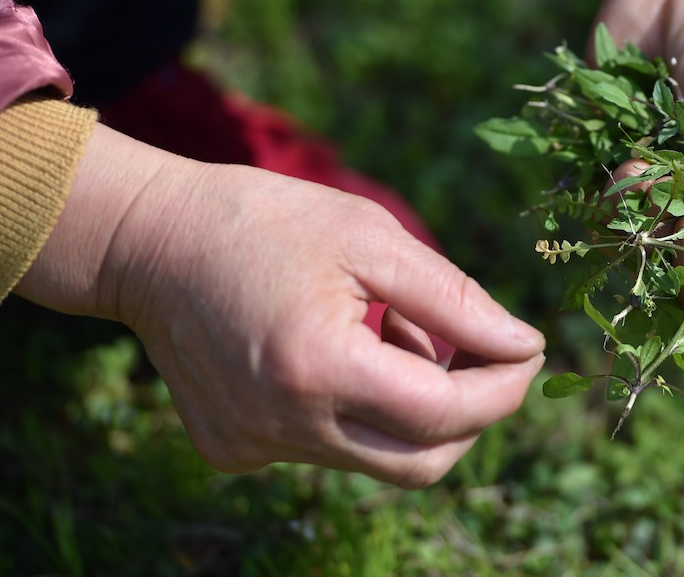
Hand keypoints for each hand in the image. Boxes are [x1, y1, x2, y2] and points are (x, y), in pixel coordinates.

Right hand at [20, 125, 544, 486]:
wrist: (152, 241)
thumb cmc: (268, 222)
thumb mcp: (373, 239)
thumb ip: (456, 301)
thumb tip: (524, 346)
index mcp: (317, 368)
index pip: (444, 414)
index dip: (503, 388)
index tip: (531, 351)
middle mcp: (282, 426)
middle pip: (420, 463)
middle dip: (470, 414)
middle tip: (484, 353)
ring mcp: (253, 446)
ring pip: (376, 457)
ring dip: (412, 405)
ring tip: (396, 332)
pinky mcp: (234, 450)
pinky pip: (327, 448)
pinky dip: (359, 408)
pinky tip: (343, 348)